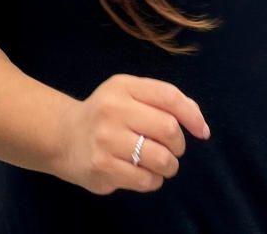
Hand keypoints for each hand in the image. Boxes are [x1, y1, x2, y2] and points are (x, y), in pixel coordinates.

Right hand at [52, 74, 209, 195]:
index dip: (192, 115)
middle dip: (179, 144)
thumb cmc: (107, 114)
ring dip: (169, 166)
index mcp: (124, 86)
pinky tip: (147, 175)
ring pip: (159, 157)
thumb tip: (198, 121)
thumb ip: (162, 100)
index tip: (202, 131)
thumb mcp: (129, 94)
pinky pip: (145, 179)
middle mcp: (113, 109)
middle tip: (173, 149)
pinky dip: (154, 180)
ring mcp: (106, 139)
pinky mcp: (101, 167)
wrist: (64, 136)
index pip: (169, 96)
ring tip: (162, 164)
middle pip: (168, 128)